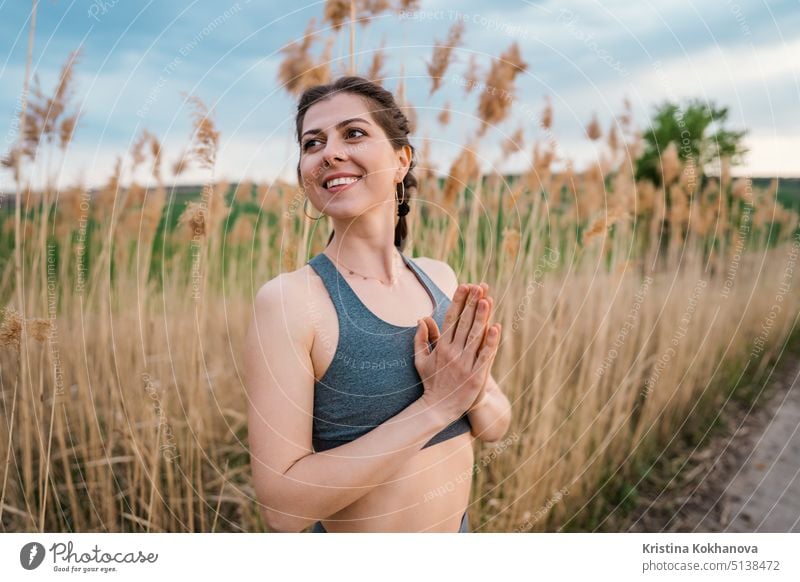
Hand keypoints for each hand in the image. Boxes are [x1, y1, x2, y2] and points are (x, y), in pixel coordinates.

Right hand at [414, 282, 500, 423]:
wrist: (438, 409)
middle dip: (472, 304)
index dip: (458, 302)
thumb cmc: (431, 383)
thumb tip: (421, 318)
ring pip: (475, 336)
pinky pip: (485, 356)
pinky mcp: (476, 376)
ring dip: (481, 317)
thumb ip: (421, 339)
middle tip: (479, 286)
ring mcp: (464, 364)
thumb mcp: (421, 360)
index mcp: (441, 347)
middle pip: (464, 324)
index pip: (450, 319)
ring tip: (487, 300)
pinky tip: (496, 328)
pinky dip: (490, 342)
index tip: (464, 286)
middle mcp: (452, 353)